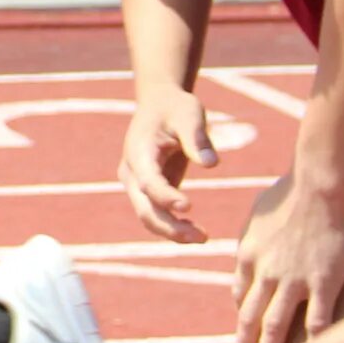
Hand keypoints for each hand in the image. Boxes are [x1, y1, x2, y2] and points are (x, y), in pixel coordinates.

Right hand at [119, 85, 218, 243]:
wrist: (160, 104)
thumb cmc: (175, 107)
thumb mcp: (189, 113)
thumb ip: (197, 138)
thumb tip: (211, 163)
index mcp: (138, 151)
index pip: (147, 181)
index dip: (165, 196)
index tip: (189, 207)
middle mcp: (132, 172)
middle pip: (144, 208)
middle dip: (170, 226)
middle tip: (202, 236)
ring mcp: (137, 183)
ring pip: (148, 217)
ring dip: (173, 232)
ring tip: (204, 237)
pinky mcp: (149, 191)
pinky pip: (157, 215)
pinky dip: (174, 227)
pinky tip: (197, 233)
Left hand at [232, 172, 343, 342]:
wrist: (319, 184)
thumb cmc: (291, 191)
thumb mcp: (259, 212)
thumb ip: (253, 236)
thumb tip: (250, 248)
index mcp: (248, 254)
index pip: (241, 294)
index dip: (243, 318)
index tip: (244, 335)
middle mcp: (265, 272)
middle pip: (251, 317)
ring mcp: (293, 280)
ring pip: (276, 325)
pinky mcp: (323, 282)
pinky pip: (317, 322)